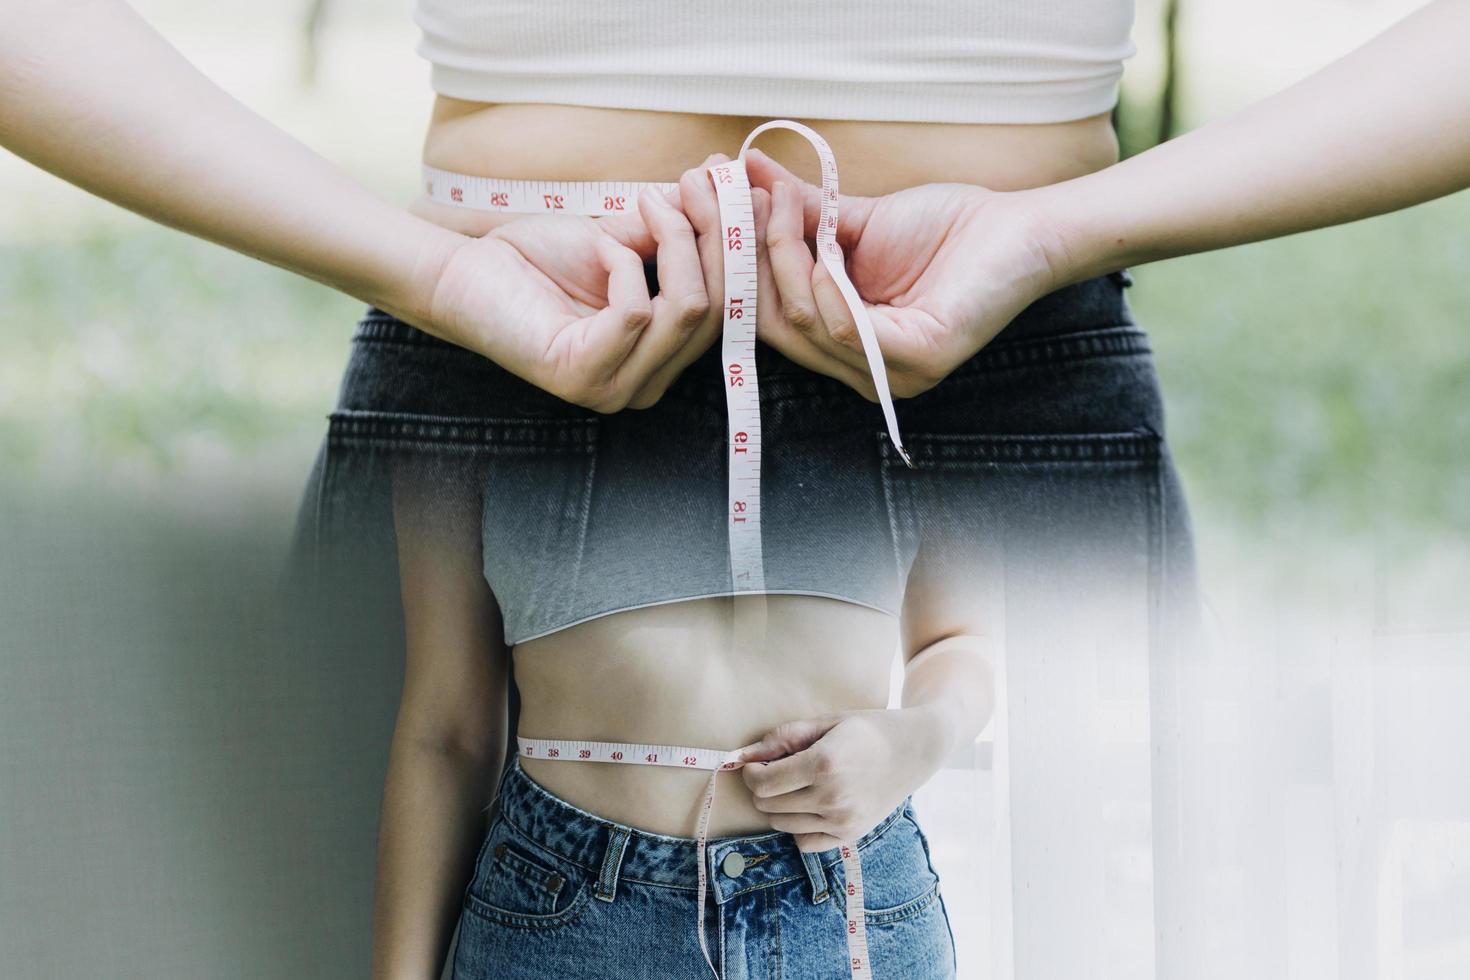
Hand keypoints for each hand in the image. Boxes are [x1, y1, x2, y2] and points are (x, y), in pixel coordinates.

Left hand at [426, 182, 713, 411]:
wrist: (463, 271)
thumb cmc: (534, 259)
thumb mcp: (619, 238)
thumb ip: (672, 230)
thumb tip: (726, 190)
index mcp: (661, 358)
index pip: (728, 308)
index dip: (736, 245)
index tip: (732, 183)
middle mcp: (645, 384)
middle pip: (716, 311)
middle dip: (712, 237)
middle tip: (698, 181)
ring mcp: (616, 389)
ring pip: (685, 311)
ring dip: (672, 242)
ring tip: (646, 202)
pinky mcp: (583, 378)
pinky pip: (635, 313)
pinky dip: (622, 266)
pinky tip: (598, 247)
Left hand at [735, 707, 947, 852]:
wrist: (915, 749)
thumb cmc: (868, 730)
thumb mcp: (826, 722)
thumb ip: (783, 737)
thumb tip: (744, 754)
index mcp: (823, 765)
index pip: (762, 784)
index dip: (750, 773)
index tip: (756, 763)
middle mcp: (832, 798)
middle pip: (768, 806)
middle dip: (762, 788)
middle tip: (776, 771)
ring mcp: (842, 821)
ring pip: (783, 825)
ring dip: (779, 806)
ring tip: (796, 785)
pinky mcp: (850, 835)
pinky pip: (805, 842)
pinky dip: (798, 827)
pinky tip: (809, 806)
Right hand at [741, 146, 1071, 398]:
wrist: (1020, 227)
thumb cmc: (947, 228)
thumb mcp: (855, 219)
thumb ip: (799, 211)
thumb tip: (741, 175)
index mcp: (845, 346)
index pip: (770, 317)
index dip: (739, 265)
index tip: (716, 206)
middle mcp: (864, 373)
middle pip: (778, 327)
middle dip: (751, 264)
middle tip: (737, 205)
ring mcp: (892, 375)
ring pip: (807, 326)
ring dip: (785, 260)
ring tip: (781, 207)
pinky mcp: (919, 360)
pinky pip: (846, 331)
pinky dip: (827, 286)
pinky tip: (823, 250)